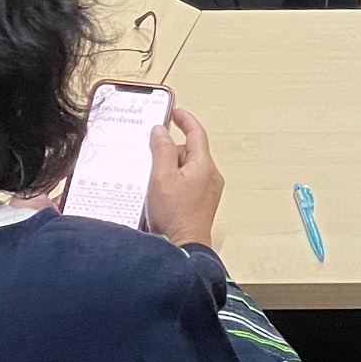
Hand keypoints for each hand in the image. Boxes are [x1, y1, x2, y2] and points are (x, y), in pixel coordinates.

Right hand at [144, 108, 223, 246]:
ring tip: (152, 181)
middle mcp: (210, 176)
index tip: (174, 113)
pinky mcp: (200, 204)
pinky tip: (158, 194)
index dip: (185, 120)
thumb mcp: (161, 177)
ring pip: (186, 169)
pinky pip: (186, 184)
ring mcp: (207, 191)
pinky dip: (172, 182)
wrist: (183, 248)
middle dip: (170, 151)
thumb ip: (160, 150)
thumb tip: (160, 132)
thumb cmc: (175, 216)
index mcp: (204, 165)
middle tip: (150, 156)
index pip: (196, 133)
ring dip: (169, 169)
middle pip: (189, 152)